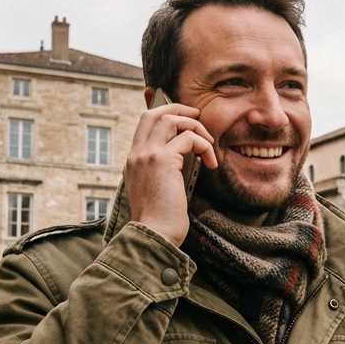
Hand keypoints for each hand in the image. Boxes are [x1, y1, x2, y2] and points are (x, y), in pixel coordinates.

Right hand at [124, 99, 217, 246]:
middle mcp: (137, 154)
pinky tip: (211, 163)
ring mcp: (147, 155)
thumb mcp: (156, 192)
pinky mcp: (163, 160)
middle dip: (178, 109)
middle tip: (197, 116)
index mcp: (133, 160)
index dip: (163, 113)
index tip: (183, 118)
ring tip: (209, 144)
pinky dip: (204, 146)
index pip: (144, 124)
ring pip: (171, 120)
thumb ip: (161, 174)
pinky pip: (188, 138)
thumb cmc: (159, 221)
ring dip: (195, 127)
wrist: (153, 235)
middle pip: (154, 113)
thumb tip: (181, 165)